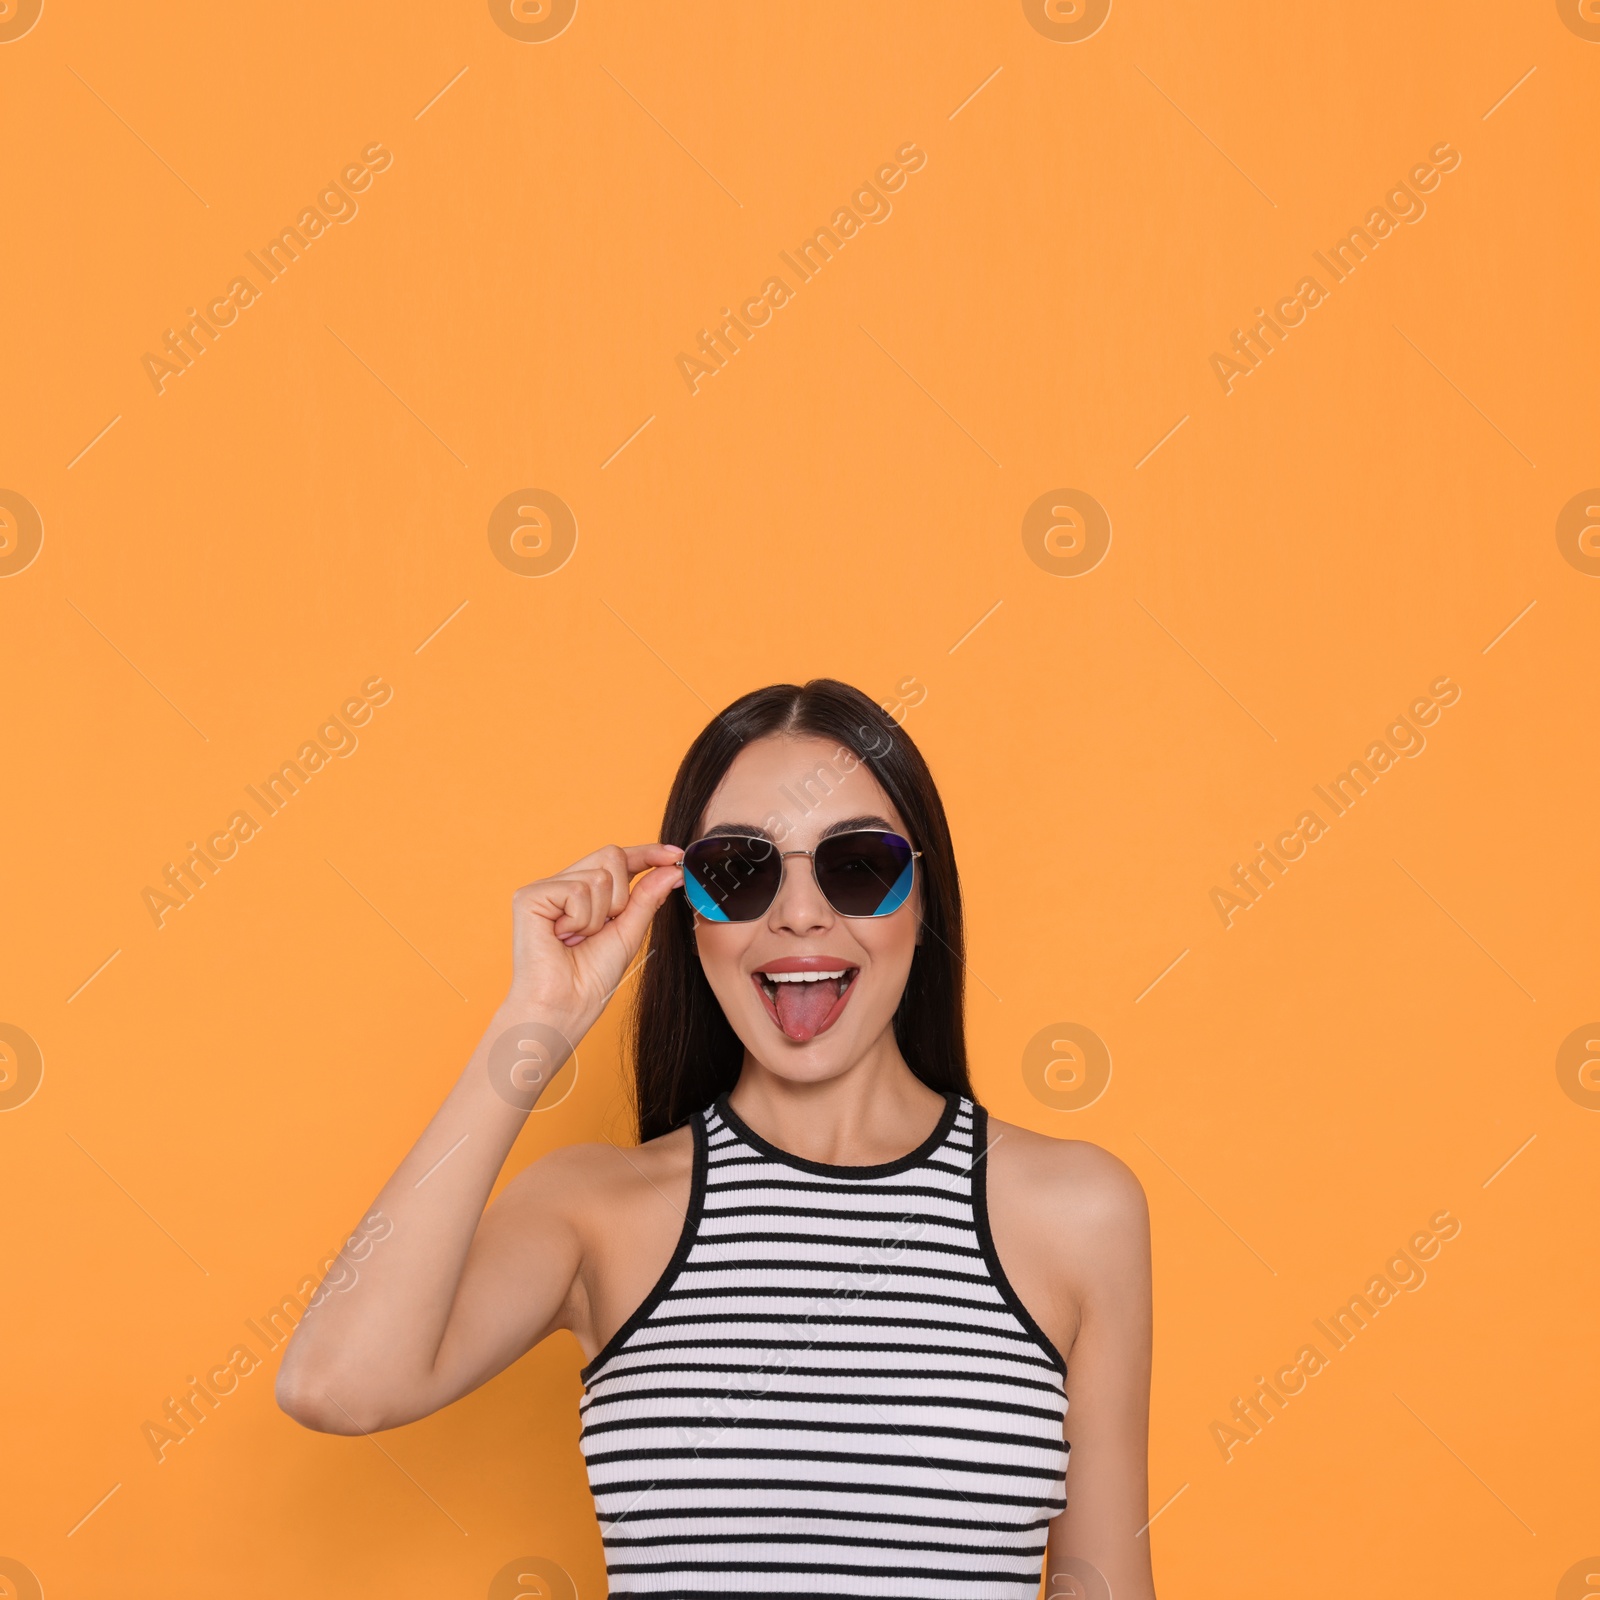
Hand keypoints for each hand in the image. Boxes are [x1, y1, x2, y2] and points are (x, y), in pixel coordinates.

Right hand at [503, 843, 683, 1036]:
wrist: (566, 1007)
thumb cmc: (591, 978)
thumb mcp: (629, 931)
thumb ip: (648, 896)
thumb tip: (673, 868)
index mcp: (583, 891)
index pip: (619, 859)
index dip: (647, 853)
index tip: (676, 856)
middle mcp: (562, 884)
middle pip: (611, 856)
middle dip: (621, 897)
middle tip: (602, 928)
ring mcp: (544, 888)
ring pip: (598, 876)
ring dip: (599, 916)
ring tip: (578, 939)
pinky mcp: (529, 897)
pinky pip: (577, 890)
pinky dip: (581, 920)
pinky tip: (563, 937)